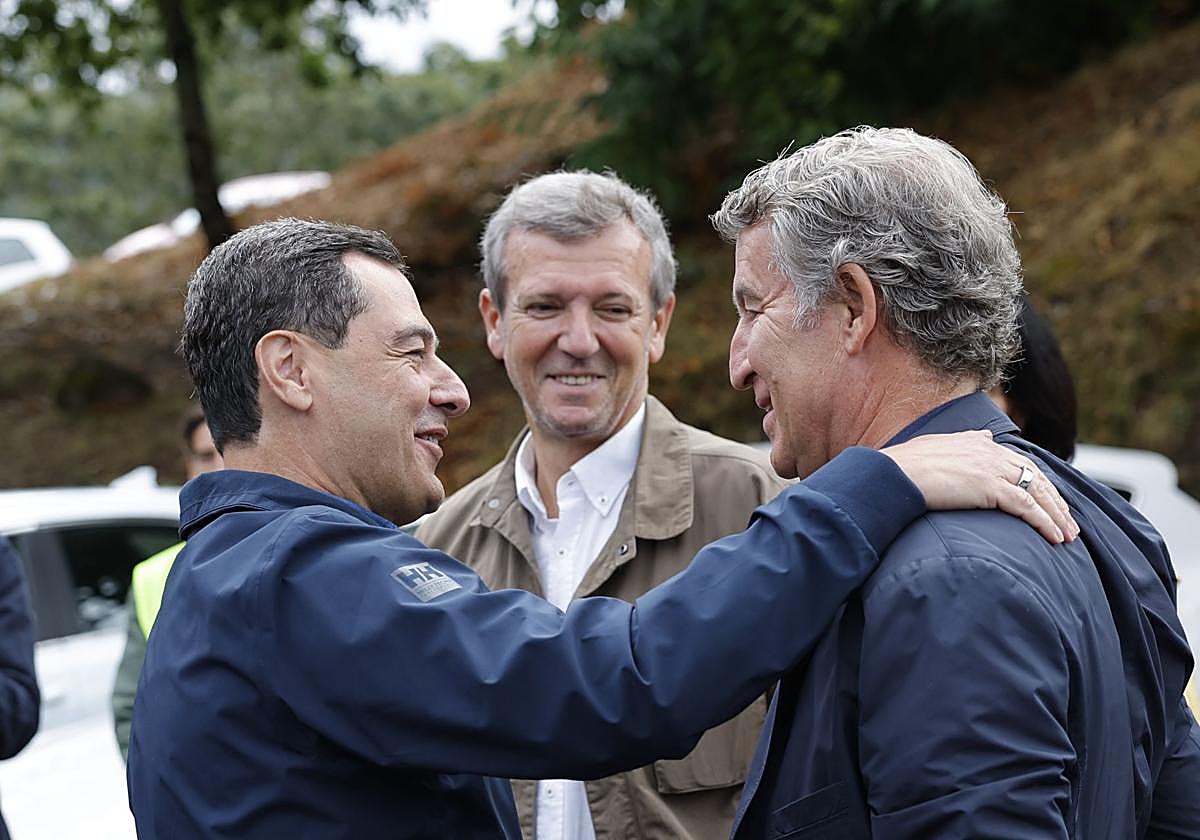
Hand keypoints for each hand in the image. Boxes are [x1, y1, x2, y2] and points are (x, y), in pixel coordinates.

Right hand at [882, 430, 1078, 543]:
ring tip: (1068, 535)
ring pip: (1037, 491)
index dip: (1037, 482)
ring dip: (1056, 515)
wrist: (893, 474)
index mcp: (977, 441)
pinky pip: (1027, 506)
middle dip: (1054, 500)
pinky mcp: (990, 487)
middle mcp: (990, 450)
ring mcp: (991, 467)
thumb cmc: (904, 466)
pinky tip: (1055, 537)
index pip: (1019, 461)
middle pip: (1035, 475)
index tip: (1048, 499)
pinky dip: (1045, 522)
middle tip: (1068, 522)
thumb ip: (963, 443)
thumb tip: (983, 436)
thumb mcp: (936, 446)